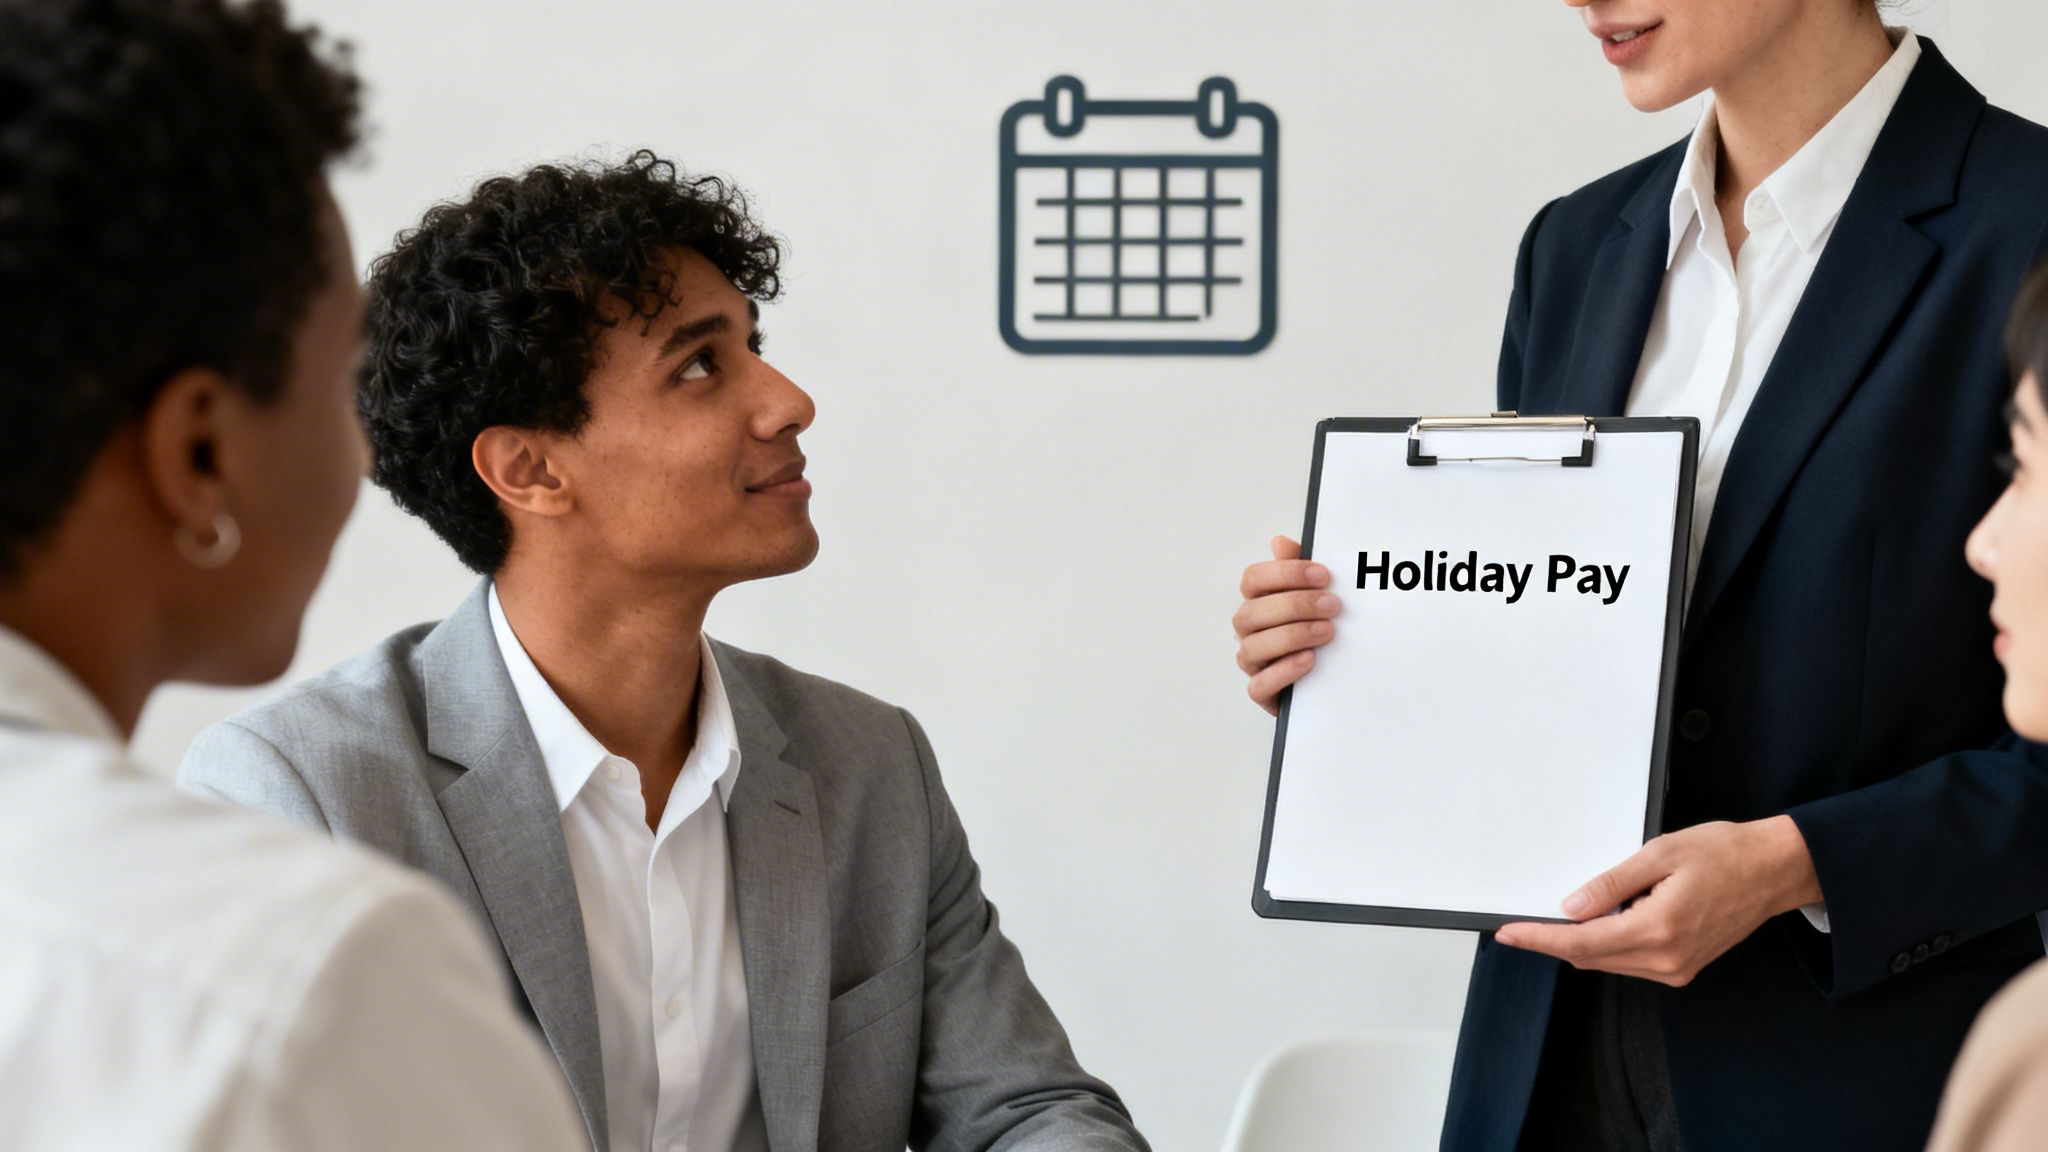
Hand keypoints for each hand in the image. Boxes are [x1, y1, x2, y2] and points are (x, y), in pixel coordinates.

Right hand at [1233, 536, 1342, 714]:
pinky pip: (1259, 685)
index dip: (1285, 573)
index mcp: (1257, 601)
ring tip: (1326, 632)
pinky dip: (1283, 671)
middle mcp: (1248, 630)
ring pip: (1253, 647)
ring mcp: (1253, 662)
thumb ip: (1297, 570)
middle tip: (1333, 605)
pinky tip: (1308, 660)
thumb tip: (1281, 542)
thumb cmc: (1315, 629)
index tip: (1323, 575)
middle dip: (1295, 605)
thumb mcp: (1313, 596)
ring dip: (1292, 636)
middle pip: (1252, 612)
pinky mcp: (1262, 692)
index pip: (1253, 579)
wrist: (1328, 678)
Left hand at [1493, 816, 1822, 986]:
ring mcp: (1676, 968)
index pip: (1580, 943)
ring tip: (1563, 914)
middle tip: (1523, 921)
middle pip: (1590, 957)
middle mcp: (1667, 959)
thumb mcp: (1659, 854)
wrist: (1773, 871)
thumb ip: (1611, 884)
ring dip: (1581, 942)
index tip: (1509, 933)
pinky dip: (1607, 943)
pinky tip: (1602, 921)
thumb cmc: (1724, 854)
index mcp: (1659, 929)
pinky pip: (1630, 961)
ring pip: (1608, 961)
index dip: (1539, 938)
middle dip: (1554, 940)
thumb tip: (1571, 906)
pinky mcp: (1683, 967)